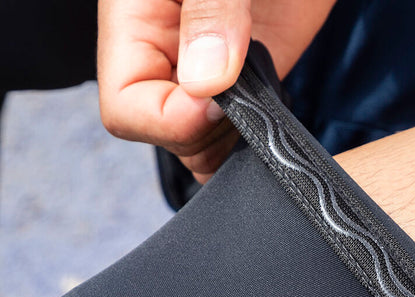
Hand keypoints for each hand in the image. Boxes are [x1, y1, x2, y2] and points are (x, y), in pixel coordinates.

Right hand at [97, 0, 334, 182]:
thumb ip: (210, 10)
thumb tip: (204, 80)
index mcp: (137, 24)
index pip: (126, 109)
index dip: (170, 120)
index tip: (218, 94)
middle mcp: (167, 57)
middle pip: (164, 134)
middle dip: (205, 129)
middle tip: (246, 90)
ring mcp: (208, 76)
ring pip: (198, 146)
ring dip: (229, 143)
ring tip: (260, 105)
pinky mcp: (245, 85)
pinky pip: (233, 137)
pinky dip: (248, 145)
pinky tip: (270, 124)